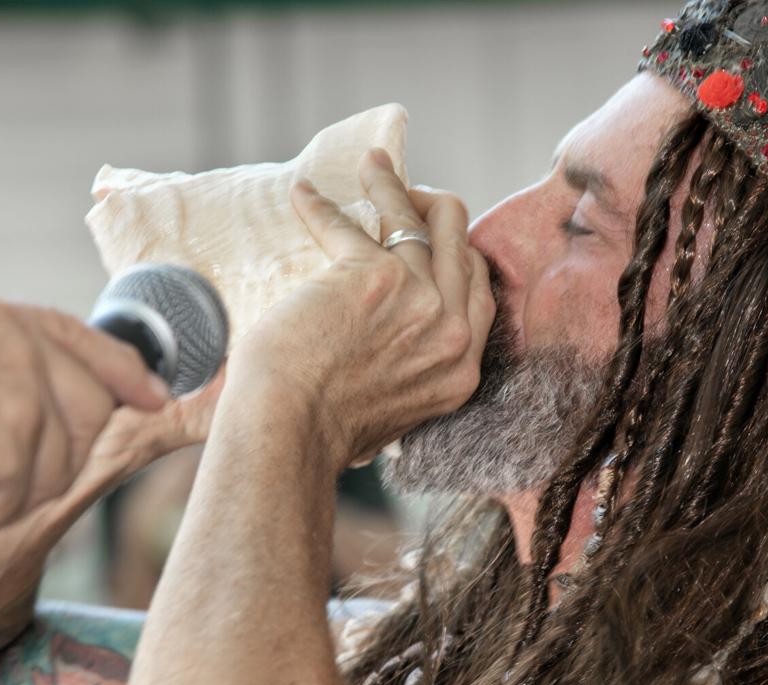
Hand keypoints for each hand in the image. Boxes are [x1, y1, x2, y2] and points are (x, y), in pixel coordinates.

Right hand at [0, 282, 173, 550]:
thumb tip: (44, 405)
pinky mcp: (12, 436)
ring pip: (55, 469)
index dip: (124, 372)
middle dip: (48, 462)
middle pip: (89, 413)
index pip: (82, 339)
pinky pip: (13, 504)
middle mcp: (16, 338)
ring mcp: (20, 383)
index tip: (152, 397)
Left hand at [226, 148, 495, 468]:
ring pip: (419, 217)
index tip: (429, 241)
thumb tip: (394, 356)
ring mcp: (420, 300)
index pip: (478, 290)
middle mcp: (452, 332)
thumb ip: (411, 376)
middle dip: (435, 210)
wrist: (290, 433)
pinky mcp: (373, 275)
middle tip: (402, 198)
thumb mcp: (395, 411)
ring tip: (370, 168)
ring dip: (389, 185)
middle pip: (461, 241)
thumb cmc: (323, 430)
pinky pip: (347, 223)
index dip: (454, 255)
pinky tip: (303, 195)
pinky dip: (320, 206)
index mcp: (461, 369)